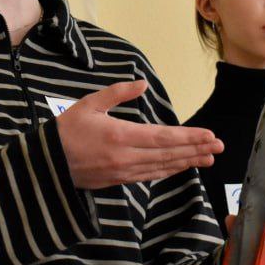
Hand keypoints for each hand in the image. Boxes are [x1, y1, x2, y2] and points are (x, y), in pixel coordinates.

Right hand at [56, 80, 222, 188]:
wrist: (45, 164)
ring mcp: (123, 172)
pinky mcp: (118, 181)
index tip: (209, 136)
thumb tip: (142, 83)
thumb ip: (118, 92)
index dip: (189, 138)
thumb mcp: (89, 103)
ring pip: (163, 167)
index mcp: (119, 135)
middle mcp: (125, 157)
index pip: (163, 137)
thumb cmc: (65, 130)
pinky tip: (181, 167)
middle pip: (169, 154)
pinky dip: (169, 171)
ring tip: (208, 158)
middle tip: (219, 147)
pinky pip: (150, 176)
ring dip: (187, 162)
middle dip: (196, 150)